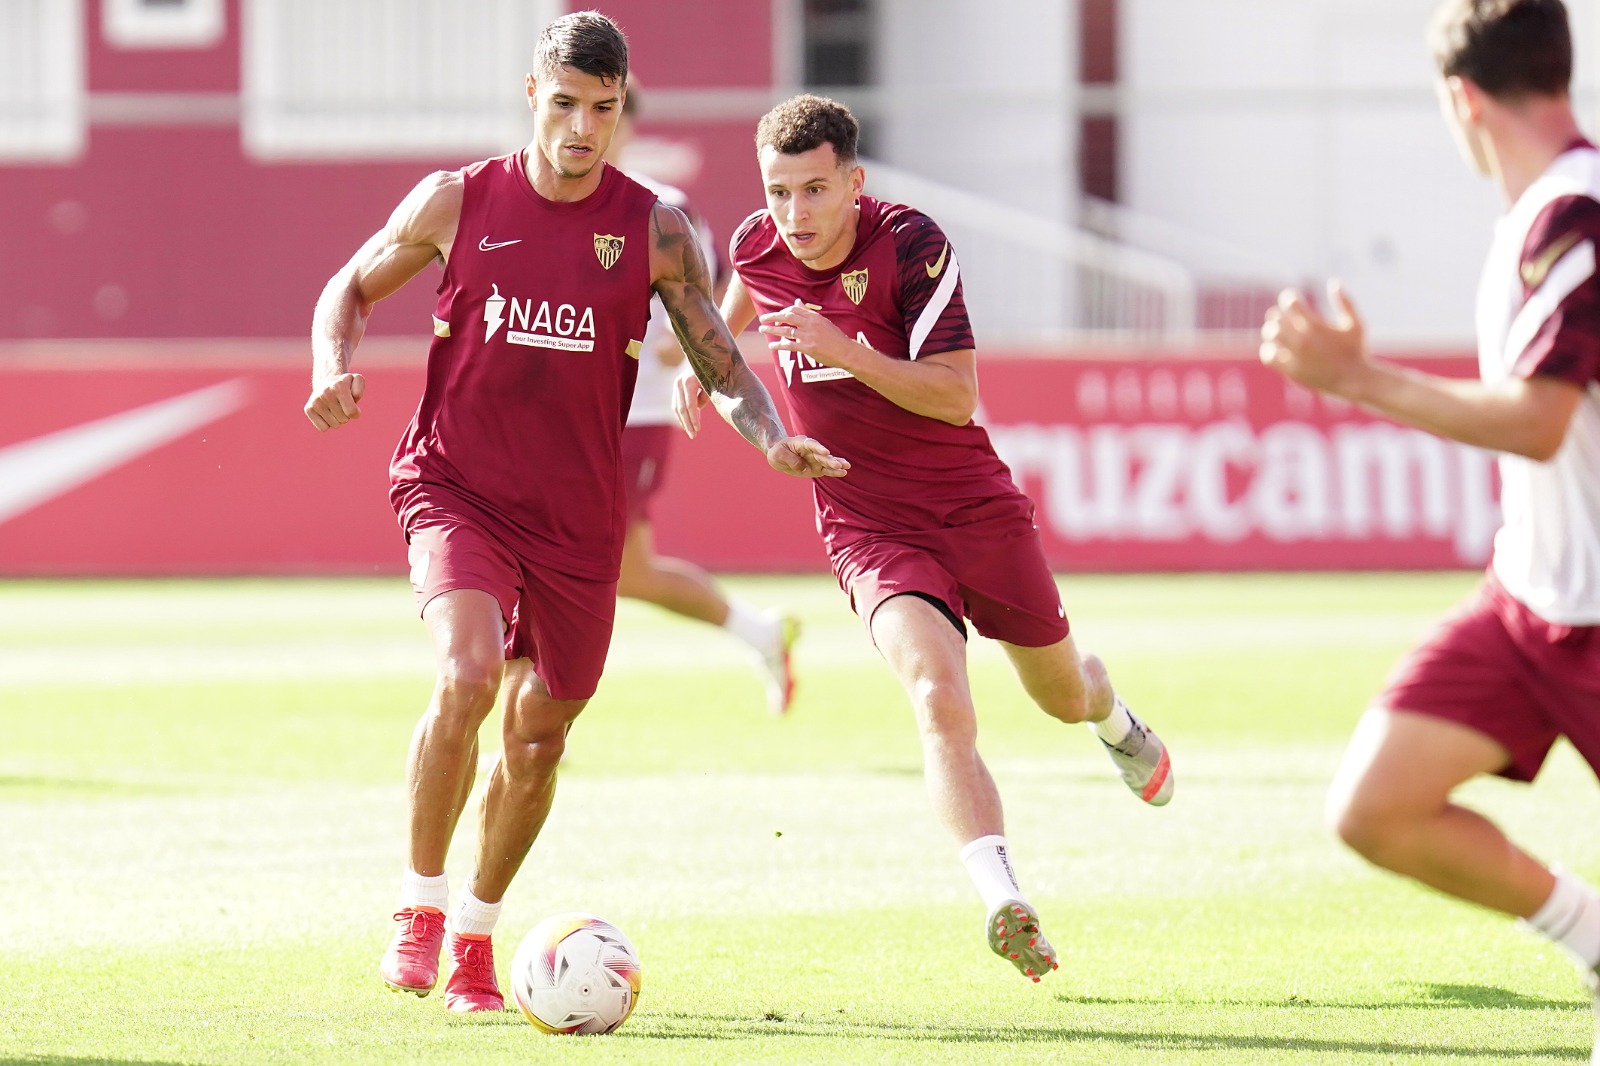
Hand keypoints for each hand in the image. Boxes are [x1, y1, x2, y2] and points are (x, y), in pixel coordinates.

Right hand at [305, 372, 365, 430]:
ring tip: (334, 407)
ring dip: (337, 419)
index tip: (354, 407)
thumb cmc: (346, 385)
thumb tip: (354, 396)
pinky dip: (327, 424)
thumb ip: (359, 388)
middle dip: (346, 415)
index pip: (352, 412)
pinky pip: (323, 428)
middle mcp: (326, 394)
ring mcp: (316, 402)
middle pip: (344, 420)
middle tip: (342, 405)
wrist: (326, 381)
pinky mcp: (308, 409)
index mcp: (339, 387)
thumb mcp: (357, 380)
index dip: (356, 413)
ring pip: (335, 425)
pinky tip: (326, 412)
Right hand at [672, 368, 710, 437]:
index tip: (698, 430)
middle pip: (681, 408)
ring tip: (692, 432)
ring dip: (684, 421)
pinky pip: (677, 404)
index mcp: (689, 381)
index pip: (690, 405)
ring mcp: (676, 385)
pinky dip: (682, 415)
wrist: (706, 355)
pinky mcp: (677, 388)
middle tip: (694, 436)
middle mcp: (679, 383)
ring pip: (677, 408)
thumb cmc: (715, 369)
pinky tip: (687, 425)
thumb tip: (699, 407)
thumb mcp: (714, 382)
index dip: (694, 419)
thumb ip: (708, 395)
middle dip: (688, 423)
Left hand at [758, 303, 850, 366]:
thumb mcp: (823, 321)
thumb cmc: (835, 337)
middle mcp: (811, 324)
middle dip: (773, 317)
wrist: (846, 351)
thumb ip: (808, 312)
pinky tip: (771, 346)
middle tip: (762, 319)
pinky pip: (790, 345)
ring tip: (762, 330)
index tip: (776, 317)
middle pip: (787, 317)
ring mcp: (809, 336)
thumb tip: (797, 301)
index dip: (782, 312)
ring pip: (786, 331)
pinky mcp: (808, 348)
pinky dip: (779, 345)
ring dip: (771, 330)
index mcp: (814, 316)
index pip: (794, 309)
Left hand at [767, 435, 849, 478]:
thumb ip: (790, 459)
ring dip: (837, 465)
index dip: (819, 448)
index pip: (811, 444)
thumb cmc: (778, 451)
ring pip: (828, 462)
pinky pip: (826, 470)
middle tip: (839, 464)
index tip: (826, 451)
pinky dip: (834, 472)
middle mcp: (811, 451)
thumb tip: (803, 468)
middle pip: (822, 455)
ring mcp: (815, 460)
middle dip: (830, 459)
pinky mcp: (816, 468)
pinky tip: (844, 472)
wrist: (779, 456)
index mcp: (802, 443)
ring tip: (847, 467)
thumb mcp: (779, 454)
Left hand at [1259, 280, 1367, 397]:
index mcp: (1316, 325)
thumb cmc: (1356, 350)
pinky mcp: (1290, 370)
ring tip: (1281, 333)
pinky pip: (1268, 356)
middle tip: (1285, 318)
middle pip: (1275, 317)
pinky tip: (1276, 349)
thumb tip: (1334, 282)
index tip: (1293, 300)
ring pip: (1269, 335)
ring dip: (1272, 331)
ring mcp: (1294, 355)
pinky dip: (1268, 350)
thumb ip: (1345, 302)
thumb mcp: (1356, 324)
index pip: (1290, 302)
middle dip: (1279, 314)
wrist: (1353, 380)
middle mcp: (1302, 338)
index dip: (1289, 297)